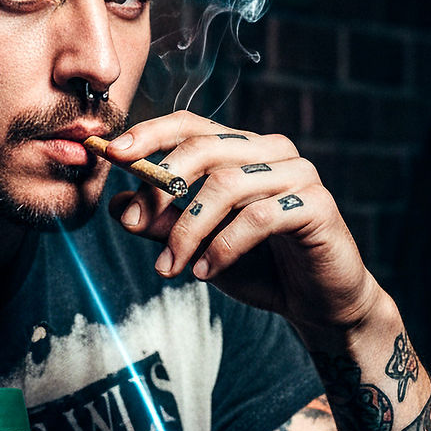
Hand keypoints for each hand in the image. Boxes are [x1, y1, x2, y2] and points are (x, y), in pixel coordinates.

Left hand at [105, 114, 379, 332]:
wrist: (318, 305)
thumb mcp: (199, 246)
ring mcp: (298, 175)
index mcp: (243, 151)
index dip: (150, 135)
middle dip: (161, 187)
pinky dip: (223, 247)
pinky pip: (258, 218)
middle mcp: (272, 152)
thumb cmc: (262, 268)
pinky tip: (206, 272)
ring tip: (170, 268)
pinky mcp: (316, 205)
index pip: (191, 126)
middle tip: (134, 224)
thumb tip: (117, 206)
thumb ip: (163, 224)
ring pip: (227, 185)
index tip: (112, 154)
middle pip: (205, 149)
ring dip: (188, 230)